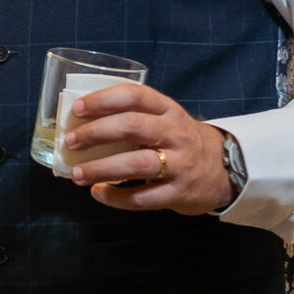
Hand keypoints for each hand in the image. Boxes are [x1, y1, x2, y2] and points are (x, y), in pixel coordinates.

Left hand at [61, 83, 230, 215]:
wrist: (221, 170)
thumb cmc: (177, 141)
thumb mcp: (164, 119)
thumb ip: (133, 117)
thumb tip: (80, 122)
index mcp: (168, 110)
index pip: (135, 96)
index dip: (103, 100)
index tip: (78, 109)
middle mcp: (176, 133)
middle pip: (133, 127)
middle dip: (96, 133)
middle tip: (72, 141)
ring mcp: (180, 164)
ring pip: (136, 164)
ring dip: (101, 169)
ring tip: (78, 173)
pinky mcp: (179, 193)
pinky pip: (143, 198)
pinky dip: (116, 197)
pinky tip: (99, 193)